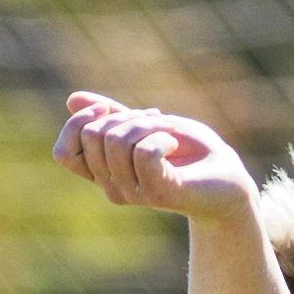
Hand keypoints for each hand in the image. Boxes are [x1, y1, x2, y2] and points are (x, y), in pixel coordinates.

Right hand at [52, 93, 256, 222]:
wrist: (229, 181)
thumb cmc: (192, 154)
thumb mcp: (146, 126)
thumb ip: (111, 116)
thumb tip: (72, 99)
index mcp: (105, 175)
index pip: (63, 153)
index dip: (79, 124)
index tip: (109, 110)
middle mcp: (115, 188)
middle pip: (91, 137)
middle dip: (123, 116)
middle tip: (154, 121)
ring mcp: (137, 194)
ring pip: (116, 141)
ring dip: (146, 123)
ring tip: (169, 133)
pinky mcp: (160, 193)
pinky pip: (143, 152)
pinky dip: (162, 136)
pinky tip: (176, 145)